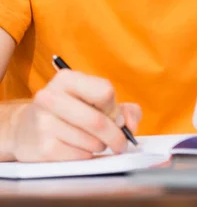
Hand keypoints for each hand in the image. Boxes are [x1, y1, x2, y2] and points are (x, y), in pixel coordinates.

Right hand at [9, 69, 141, 161]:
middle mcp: (51, 97)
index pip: (104, 91)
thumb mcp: (91, 100)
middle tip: (120, 142)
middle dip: (116, 135)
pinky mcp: (43, 148)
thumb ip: (122, 108)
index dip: (114, 108)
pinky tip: (79, 148)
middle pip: (98, 120)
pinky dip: (87, 155)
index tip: (115, 116)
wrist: (26, 129)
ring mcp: (44, 123)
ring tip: (94, 141)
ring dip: (101, 146)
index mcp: (66, 79)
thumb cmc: (68, 111)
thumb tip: (130, 124)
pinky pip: (80, 156)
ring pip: (91, 141)